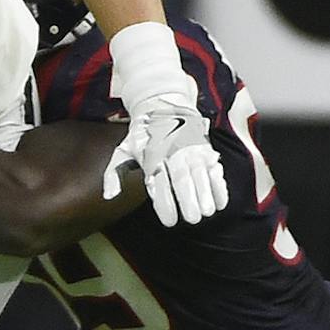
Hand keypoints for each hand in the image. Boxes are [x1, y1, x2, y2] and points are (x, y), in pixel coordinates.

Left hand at [108, 96, 228, 226]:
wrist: (164, 108)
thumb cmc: (143, 137)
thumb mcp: (123, 151)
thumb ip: (114, 175)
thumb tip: (109, 196)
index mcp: (152, 157)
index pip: (158, 183)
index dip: (165, 203)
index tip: (169, 221)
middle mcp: (173, 154)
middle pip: (182, 178)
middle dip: (189, 199)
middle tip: (193, 218)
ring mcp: (191, 151)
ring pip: (200, 173)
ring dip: (206, 193)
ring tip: (208, 211)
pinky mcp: (205, 150)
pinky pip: (214, 168)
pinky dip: (219, 185)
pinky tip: (220, 202)